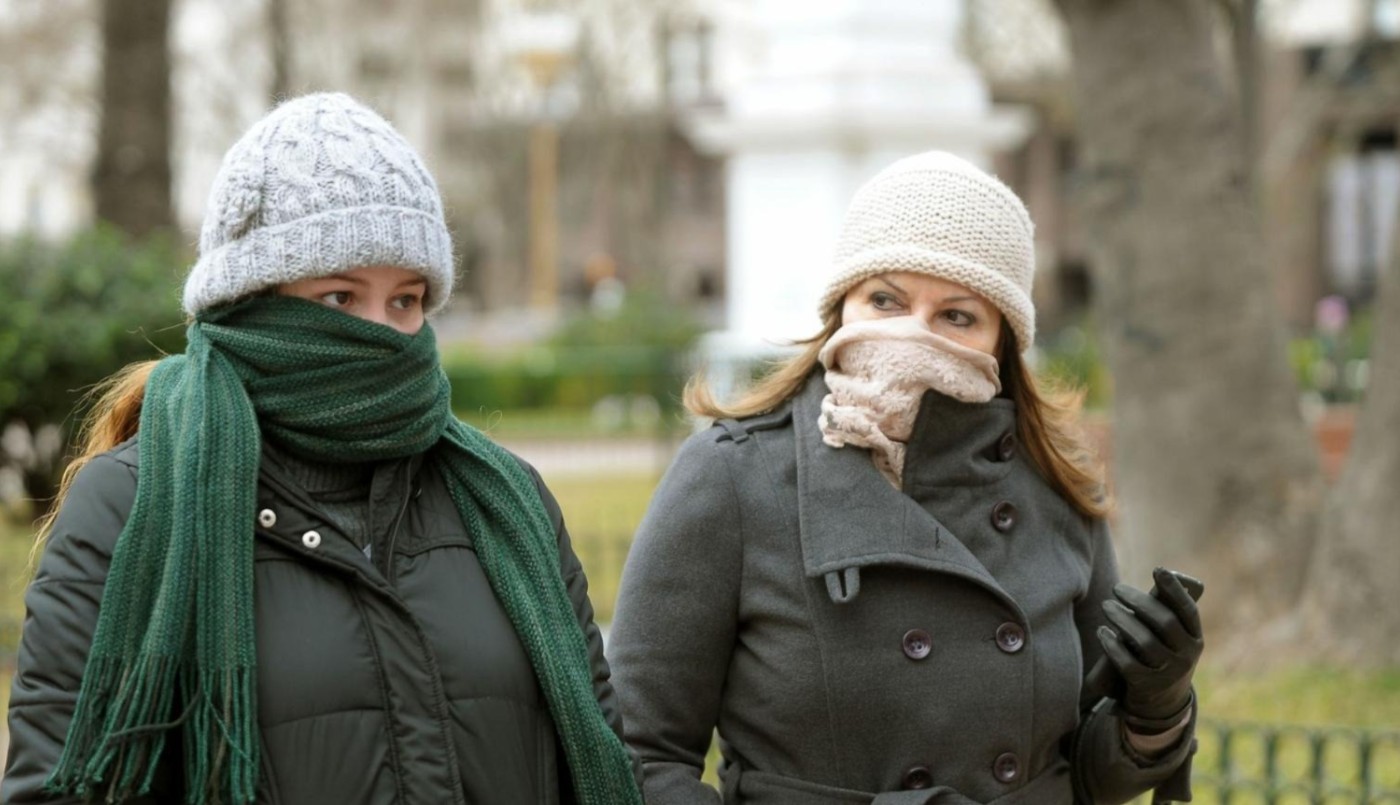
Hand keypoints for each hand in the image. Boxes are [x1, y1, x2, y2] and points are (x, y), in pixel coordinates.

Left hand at [1096, 567, 1203, 722]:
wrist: (1164, 701)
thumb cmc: (1163, 655)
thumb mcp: (1174, 639)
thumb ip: (1167, 614)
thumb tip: (1156, 577)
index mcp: (1195, 638)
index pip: (1187, 611)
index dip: (1175, 589)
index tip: (1158, 569)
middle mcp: (1187, 656)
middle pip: (1163, 622)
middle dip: (1138, 601)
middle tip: (1116, 588)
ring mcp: (1169, 673)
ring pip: (1144, 642)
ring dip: (1122, 620)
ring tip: (1105, 606)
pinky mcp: (1147, 686)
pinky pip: (1128, 663)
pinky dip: (1112, 646)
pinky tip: (1101, 632)